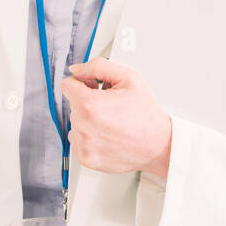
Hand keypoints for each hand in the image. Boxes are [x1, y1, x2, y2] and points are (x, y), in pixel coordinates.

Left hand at [61, 58, 171, 176]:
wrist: (158, 145)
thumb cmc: (146, 113)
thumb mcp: (129, 78)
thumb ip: (98, 67)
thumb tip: (76, 70)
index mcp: (90, 105)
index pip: (67, 85)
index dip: (83, 82)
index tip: (94, 88)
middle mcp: (83, 126)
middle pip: (72, 104)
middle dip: (88, 102)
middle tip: (110, 106)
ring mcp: (83, 145)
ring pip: (75, 123)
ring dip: (88, 120)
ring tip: (111, 122)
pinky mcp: (86, 158)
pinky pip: (77, 140)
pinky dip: (89, 136)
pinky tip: (107, 134)